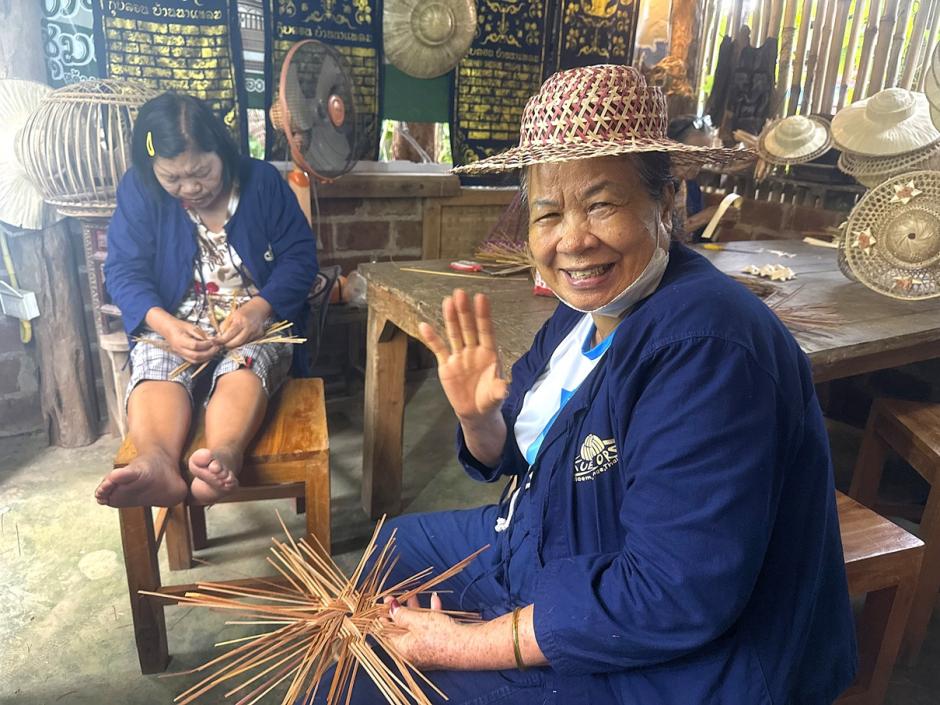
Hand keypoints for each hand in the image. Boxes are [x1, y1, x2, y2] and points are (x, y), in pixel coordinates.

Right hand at [149, 311, 218, 363]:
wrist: (167, 328)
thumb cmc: (178, 325)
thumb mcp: (190, 326)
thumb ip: (201, 334)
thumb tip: (213, 339)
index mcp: (180, 340)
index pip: (195, 345)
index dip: (206, 344)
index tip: (214, 341)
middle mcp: (179, 349)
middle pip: (196, 356)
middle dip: (209, 353)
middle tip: (217, 347)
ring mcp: (180, 354)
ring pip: (195, 360)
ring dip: (207, 357)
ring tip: (214, 351)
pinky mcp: (182, 356)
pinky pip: (193, 360)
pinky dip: (202, 359)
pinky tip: (208, 353)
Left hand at [215, 296, 272, 348]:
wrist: (258, 308)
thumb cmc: (243, 311)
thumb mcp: (231, 316)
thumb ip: (224, 326)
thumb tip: (218, 337)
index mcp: (240, 320)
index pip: (229, 335)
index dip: (221, 340)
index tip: (215, 342)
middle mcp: (249, 327)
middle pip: (236, 342)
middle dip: (228, 345)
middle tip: (223, 343)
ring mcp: (255, 332)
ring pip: (242, 344)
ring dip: (234, 344)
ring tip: (230, 340)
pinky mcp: (259, 335)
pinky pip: (248, 342)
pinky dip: (242, 342)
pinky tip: (240, 337)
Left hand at [384, 593, 458, 670]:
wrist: (468, 647)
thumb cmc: (440, 636)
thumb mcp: (417, 621)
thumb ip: (401, 614)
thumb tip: (390, 607)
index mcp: (402, 649)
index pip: (386, 631)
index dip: (384, 614)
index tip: (385, 601)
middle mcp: (412, 653)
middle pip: (401, 628)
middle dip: (401, 610)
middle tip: (398, 596)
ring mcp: (425, 650)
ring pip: (416, 627)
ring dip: (415, 610)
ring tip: (414, 595)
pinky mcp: (439, 646)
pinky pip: (429, 629)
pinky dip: (430, 616)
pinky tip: (434, 601)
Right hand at [418, 289, 508, 424]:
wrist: (475, 412)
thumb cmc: (489, 400)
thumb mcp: (496, 397)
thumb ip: (499, 390)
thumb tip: (504, 388)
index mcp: (489, 353)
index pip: (486, 330)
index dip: (483, 315)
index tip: (481, 298)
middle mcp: (474, 350)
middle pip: (468, 328)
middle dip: (464, 311)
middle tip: (460, 293)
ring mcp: (459, 356)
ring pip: (454, 334)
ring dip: (450, 318)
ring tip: (447, 301)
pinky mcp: (446, 365)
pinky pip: (438, 349)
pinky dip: (431, 338)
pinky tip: (424, 325)